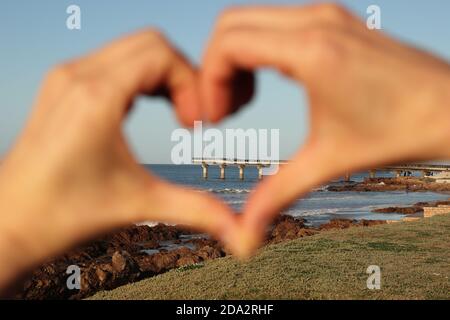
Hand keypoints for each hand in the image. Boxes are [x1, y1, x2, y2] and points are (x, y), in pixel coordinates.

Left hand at [0, 29, 238, 288]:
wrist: (10, 223)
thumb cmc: (64, 215)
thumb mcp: (140, 204)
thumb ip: (197, 210)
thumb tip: (244, 233)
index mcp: (95, 97)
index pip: (161, 54)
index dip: (192, 85)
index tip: (195, 125)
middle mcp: (77, 75)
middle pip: (151, 43)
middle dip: (183, 76)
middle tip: (191, 118)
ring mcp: (67, 77)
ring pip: (133, 48)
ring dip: (164, 75)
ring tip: (175, 114)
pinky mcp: (63, 86)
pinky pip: (114, 61)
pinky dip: (142, 77)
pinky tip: (148, 108)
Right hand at [200, 4, 449, 255]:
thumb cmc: (397, 133)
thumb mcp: (327, 163)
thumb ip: (277, 193)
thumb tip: (244, 232)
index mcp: (311, 51)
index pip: (228, 44)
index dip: (208, 81)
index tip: (216, 118)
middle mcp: (315, 21)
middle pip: (230, 26)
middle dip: (213, 69)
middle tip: (223, 112)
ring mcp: (325, 16)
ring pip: (249, 23)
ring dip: (234, 61)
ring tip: (242, 103)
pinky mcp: (332, 22)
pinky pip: (273, 26)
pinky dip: (256, 52)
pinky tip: (266, 86)